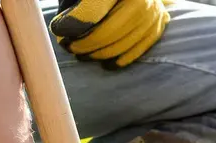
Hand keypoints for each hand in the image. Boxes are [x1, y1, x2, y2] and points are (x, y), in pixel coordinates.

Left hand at [48, 0, 169, 68]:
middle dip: (84, 44)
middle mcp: (142, 1)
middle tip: (69, 47)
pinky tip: (105, 63)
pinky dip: (119, 59)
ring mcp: (152, 15)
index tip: (58, 32)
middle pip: (107, 32)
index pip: (92, 11)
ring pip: (121, 44)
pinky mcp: (157, 27)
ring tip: (82, 54)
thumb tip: (63, 30)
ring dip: (98, 54)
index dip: (71, 24)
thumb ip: (79, 6)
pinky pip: (137, 50)